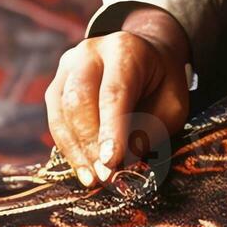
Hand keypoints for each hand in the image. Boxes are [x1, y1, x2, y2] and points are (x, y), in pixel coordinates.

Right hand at [45, 5, 190, 186]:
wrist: (146, 56)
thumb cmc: (161, 84)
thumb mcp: (171, 105)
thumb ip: (149, 129)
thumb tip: (123, 162)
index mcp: (125, 49)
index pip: (114, 92)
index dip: (111, 129)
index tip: (112, 162)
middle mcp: (90, 52)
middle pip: (80, 99)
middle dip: (91, 143)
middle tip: (105, 175)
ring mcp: (68, 66)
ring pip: (62, 111)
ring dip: (77, 150)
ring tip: (93, 177)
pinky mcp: (56, 85)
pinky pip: (56, 119)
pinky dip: (68, 147)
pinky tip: (83, 168)